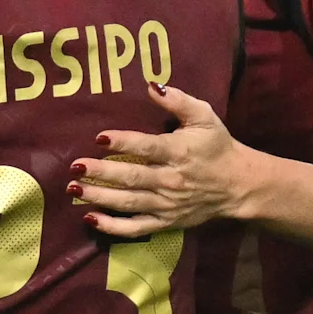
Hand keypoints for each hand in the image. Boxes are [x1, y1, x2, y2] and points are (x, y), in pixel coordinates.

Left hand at [72, 85, 251, 235]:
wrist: (238, 185)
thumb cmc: (217, 146)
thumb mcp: (204, 117)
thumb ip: (178, 101)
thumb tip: (152, 85)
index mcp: (179, 152)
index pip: (148, 147)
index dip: (124, 143)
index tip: (100, 138)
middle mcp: (171, 180)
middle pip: (132, 178)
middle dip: (102, 173)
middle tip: (76, 167)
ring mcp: (167, 204)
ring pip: (129, 203)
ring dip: (100, 197)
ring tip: (75, 190)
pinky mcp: (166, 222)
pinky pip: (136, 228)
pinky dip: (113, 226)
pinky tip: (90, 218)